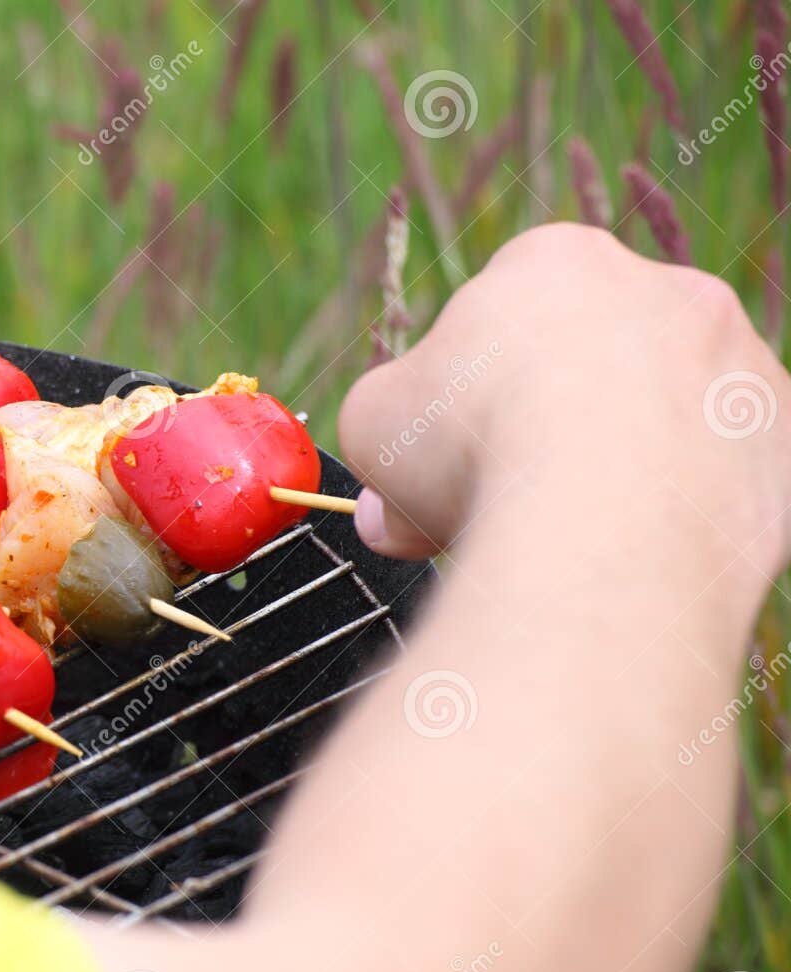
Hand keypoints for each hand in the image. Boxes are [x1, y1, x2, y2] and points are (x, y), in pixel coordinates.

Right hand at [337, 223, 790, 570]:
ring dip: (621, 468)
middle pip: (593, 363)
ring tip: (568, 538)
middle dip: (547, 426)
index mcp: (557, 262)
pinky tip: (633, 556)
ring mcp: (740, 364)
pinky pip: (721, 480)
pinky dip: (678, 514)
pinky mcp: (783, 445)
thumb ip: (383, 443)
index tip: (446, 454)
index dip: (464, 392)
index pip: (505, 317)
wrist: (604, 518)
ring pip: (667, 418)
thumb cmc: (473, 447)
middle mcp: (666, 290)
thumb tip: (386, 510)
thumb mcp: (374, 427)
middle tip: (501, 500)